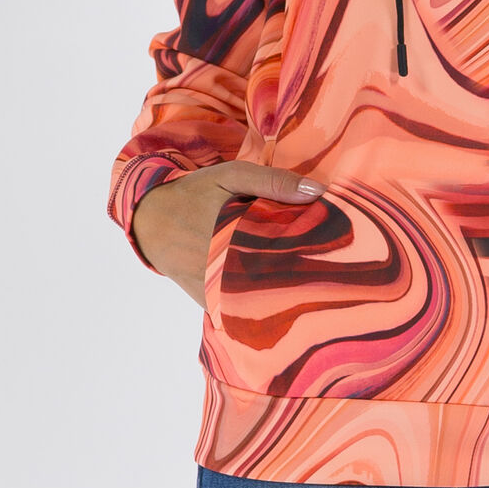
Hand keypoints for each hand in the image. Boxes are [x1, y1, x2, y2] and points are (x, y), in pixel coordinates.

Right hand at [130, 160, 324, 308]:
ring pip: (261, 302)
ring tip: (314, 292)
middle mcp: (225, 270)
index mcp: (236, 237)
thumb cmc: (195, 194)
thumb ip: (273, 182)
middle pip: (278, 282)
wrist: (149, 221)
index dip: (315, 258)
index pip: (288, 255)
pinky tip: (283, 304)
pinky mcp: (208, 302)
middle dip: (304, 280)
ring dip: (284, 296)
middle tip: (334, 277)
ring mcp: (215, 291)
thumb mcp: (232, 176)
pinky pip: (239, 311)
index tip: (339, 258)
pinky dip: (259, 308)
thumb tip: (319, 192)